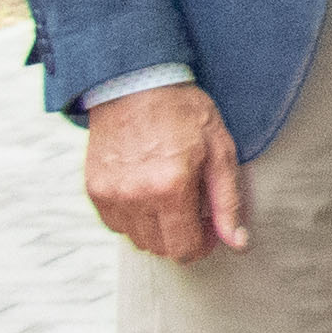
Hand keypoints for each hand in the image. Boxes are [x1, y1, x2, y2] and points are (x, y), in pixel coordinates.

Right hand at [82, 80, 247, 261]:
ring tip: (171, 198)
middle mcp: (135, 196)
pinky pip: (115, 224)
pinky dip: (134, 218)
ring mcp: (110, 194)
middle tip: (194, 209)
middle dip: (182, 237)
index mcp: (170, 188)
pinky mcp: (94, 189)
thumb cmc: (183, 112)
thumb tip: (238, 242)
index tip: (210, 229)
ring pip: (137, 239)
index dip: (203, 245)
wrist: (136, 84)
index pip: (184, 248)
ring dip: (157, 229)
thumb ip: (228, 201)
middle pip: (160, 248)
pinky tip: (148, 193)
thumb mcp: (220, 151)